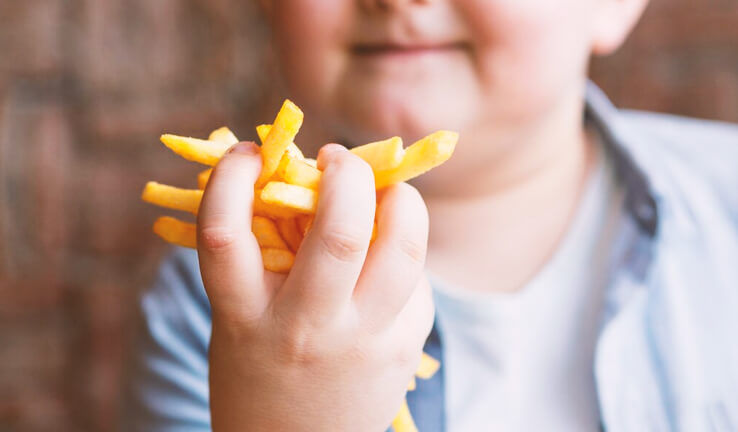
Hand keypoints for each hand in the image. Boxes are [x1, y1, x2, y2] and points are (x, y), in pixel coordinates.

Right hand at [197, 141, 433, 430]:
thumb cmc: (259, 369)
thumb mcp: (240, 317)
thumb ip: (264, 254)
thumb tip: (303, 177)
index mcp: (243, 317)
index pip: (224, 233)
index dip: (231, 177)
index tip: (247, 151)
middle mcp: (306, 329)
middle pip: (340, 232)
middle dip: (346, 174)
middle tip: (336, 159)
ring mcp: (363, 342)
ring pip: (404, 249)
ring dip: (401, 200)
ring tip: (384, 191)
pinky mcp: (404, 349)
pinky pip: (417, 281)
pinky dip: (405, 250)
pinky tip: (389, 252)